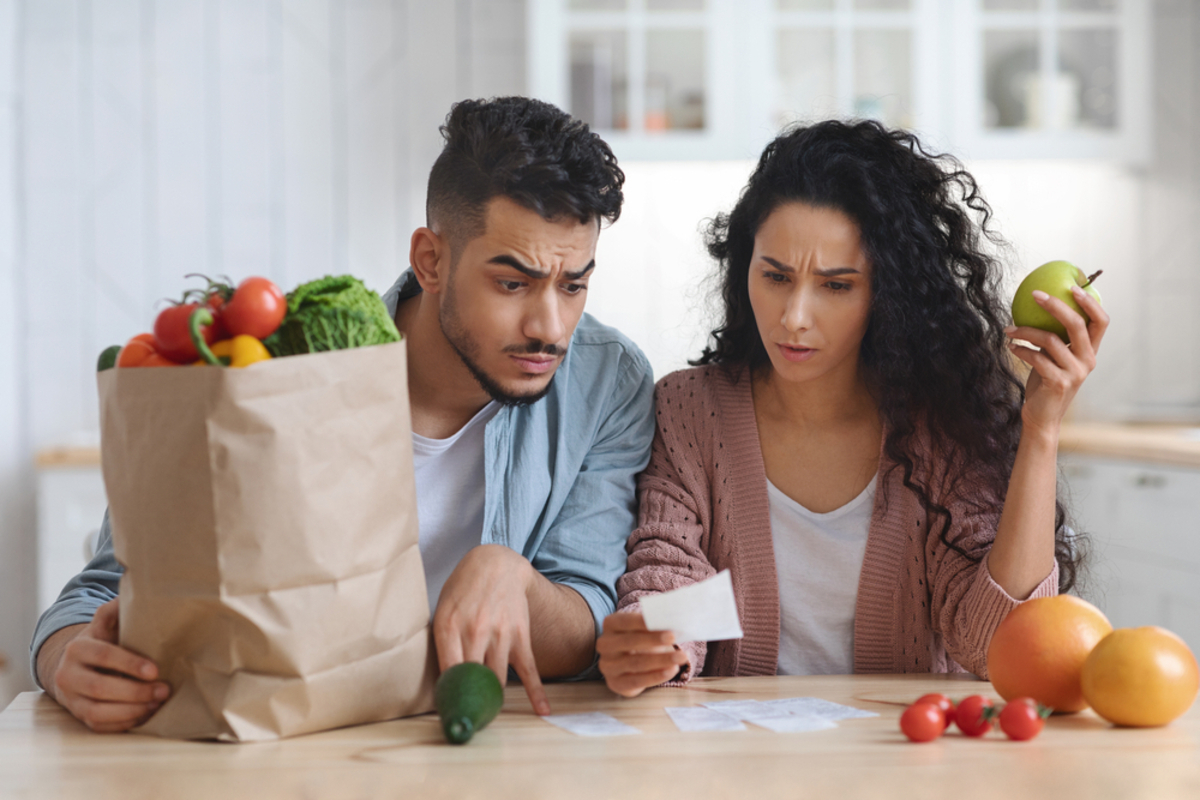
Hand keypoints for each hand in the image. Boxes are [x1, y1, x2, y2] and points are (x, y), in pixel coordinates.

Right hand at [43, 599, 169, 732]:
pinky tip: (145, 714)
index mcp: (77, 648)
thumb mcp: (107, 622)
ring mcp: (71, 698)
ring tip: (157, 703)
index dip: (130, 663)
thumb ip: (118, 610)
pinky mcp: (78, 716)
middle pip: (100, 688)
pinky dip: (124, 723)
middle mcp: (68, 674)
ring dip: (131, 710)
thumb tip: (141, 591)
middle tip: (164, 690)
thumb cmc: (104, 640)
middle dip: (135, 691)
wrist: (78, 664)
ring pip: (97, 712)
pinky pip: (100, 726)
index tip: (155, 670)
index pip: (103, 656)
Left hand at [432, 545, 549, 715]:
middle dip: (472, 704)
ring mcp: (500, 634)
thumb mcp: (442, 610)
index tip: (450, 714)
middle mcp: (474, 631)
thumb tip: (443, 681)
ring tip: (488, 715)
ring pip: (497, 680)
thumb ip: (440, 643)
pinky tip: (542, 710)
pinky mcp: (520, 635)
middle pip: (473, 681)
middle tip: (469, 720)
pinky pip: (528, 668)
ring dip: (494, 701)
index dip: (449, 698)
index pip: (447, 674)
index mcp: (448, 627)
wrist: (496, 563)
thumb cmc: (463, 589)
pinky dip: (536, 691)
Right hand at [596, 612, 688, 697]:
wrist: (629, 663)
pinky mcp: (616, 683)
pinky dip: (656, 676)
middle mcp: (605, 644)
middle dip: (653, 639)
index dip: (644, 622)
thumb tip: (673, 623)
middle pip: (629, 642)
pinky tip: (671, 670)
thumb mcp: (645, 628)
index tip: (663, 621)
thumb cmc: (641, 639)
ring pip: (635, 663)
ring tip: (680, 657)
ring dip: (661, 660)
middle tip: (674, 638)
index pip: (626, 621)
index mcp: (610, 624)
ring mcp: (608, 665)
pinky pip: (637, 681)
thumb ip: (655, 625)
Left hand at [1007, 286, 1108, 434]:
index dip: (1090, 302)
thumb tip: (1038, 306)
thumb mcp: (1053, 358)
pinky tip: (1010, 346)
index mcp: (1090, 352)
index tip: (1071, 287)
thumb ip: (1055, 338)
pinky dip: (1021, 350)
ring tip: (1008, 329)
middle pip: (1077, 324)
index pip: (1101, 322)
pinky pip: (1037, 358)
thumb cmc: (1044, 382)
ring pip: (1050, 340)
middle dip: (1056, 305)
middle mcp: (1088, 361)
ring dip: (1025, 331)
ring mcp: (1075, 372)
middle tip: (1035, 294)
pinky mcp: (1059, 382)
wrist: (1042, 417)